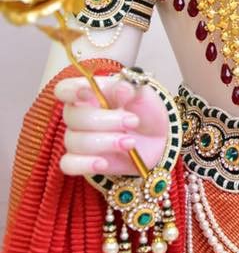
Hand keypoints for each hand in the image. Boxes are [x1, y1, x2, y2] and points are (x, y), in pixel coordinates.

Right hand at [54, 74, 168, 175]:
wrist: (158, 139)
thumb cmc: (144, 111)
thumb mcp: (143, 95)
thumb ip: (131, 88)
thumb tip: (121, 88)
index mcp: (88, 92)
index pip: (65, 89)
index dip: (71, 90)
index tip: (90, 93)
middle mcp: (78, 115)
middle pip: (73, 117)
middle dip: (104, 120)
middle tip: (132, 121)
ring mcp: (77, 139)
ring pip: (74, 141)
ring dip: (104, 142)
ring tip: (130, 142)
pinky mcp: (81, 161)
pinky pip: (69, 165)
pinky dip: (85, 164)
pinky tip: (104, 163)